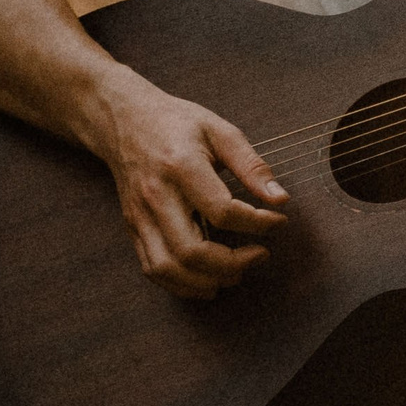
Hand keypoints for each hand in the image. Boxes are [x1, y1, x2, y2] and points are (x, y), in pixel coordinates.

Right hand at [87, 68, 287, 300]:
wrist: (124, 121)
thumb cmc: (178, 123)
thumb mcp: (220, 131)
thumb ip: (252, 165)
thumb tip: (281, 199)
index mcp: (181, 167)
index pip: (222, 212)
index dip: (257, 223)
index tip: (279, 220)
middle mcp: (156, 197)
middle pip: (191, 251)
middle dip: (232, 264)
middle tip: (260, 255)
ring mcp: (140, 216)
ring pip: (167, 268)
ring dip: (206, 282)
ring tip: (236, 274)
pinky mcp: (133, 228)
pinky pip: (152, 269)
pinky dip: (181, 285)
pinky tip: (208, 280)